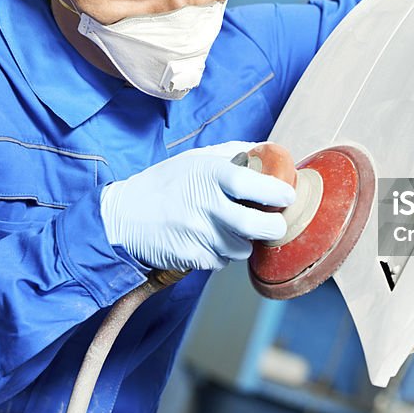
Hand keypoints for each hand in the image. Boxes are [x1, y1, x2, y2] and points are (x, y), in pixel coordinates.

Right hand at [100, 141, 293, 270]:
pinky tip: (210, 239)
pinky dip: (223, 253)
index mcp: (208, 175)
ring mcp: (199, 234)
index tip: (288, 194)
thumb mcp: (196, 159)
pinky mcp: (192, 257)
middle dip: (274, 227)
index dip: (275, 190)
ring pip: (242, 248)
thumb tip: (268, 150)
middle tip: (276, 223)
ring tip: (232, 229)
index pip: (251, 183)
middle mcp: (205, 205)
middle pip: (255, 225)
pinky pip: (222, 262)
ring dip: (244, 242)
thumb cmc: (165, 183)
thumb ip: (233, 154)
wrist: (125, 216)